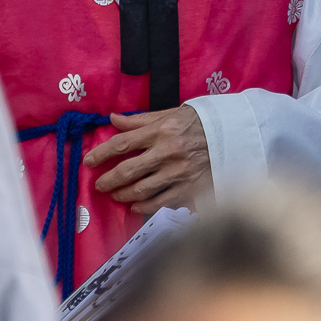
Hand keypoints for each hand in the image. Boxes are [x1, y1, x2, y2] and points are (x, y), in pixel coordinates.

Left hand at [86, 106, 211, 213]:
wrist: (232, 134)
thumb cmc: (198, 122)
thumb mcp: (169, 114)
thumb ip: (139, 120)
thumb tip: (112, 119)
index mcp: (161, 130)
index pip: (122, 143)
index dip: (101, 153)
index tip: (88, 161)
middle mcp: (167, 152)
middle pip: (128, 170)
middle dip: (108, 179)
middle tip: (99, 185)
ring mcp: (178, 172)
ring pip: (141, 189)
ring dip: (123, 194)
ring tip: (115, 195)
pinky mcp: (188, 188)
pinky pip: (160, 202)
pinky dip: (144, 206)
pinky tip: (135, 205)